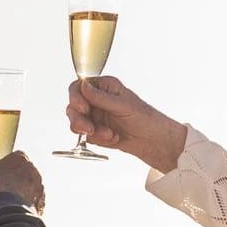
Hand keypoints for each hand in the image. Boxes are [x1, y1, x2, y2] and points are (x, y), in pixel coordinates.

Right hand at [0, 151, 44, 214]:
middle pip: (17, 177)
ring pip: (22, 193)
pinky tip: (2, 215)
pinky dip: (16, 210)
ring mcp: (38, 189)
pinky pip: (26, 207)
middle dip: (4, 186)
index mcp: (20, 159)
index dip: (0, 169)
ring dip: (9, 199)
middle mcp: (34, 172)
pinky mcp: (40, 206)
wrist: (5, 213)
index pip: (12, 158)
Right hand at [67, 76, 187, 172]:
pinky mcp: (95, 131)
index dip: (76, 97)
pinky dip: (98, 139)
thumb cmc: (145, 118)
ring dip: (91, 131)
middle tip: (89, 129)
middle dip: (80, 120)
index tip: (83, 108)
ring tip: (108, 135)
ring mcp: (95, 116)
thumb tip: (84, 85)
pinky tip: (114, 138)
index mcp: (104, 87)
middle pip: (73, 106)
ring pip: (76, 123)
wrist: (153, 141)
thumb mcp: (123, 105)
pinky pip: (86, 136)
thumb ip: (101, 97)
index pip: (79, 87)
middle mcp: (96, 100)